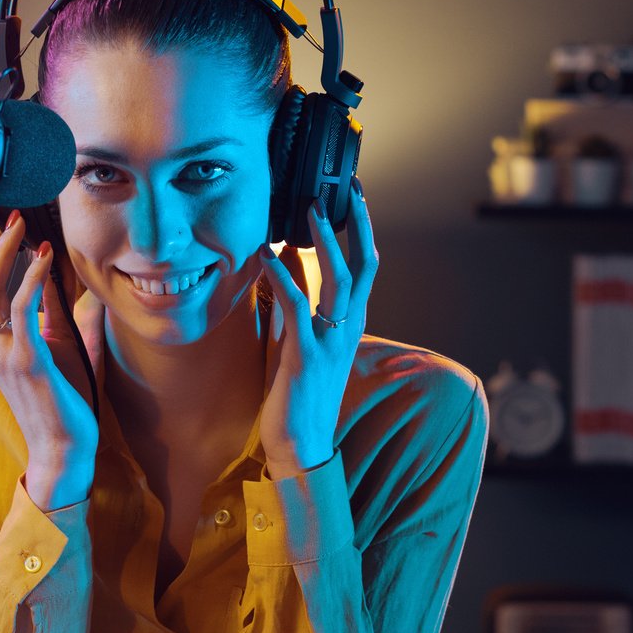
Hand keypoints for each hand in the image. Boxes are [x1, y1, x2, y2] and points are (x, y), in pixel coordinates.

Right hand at [0, 204, 101, 507]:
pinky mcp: (28, 359)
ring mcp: (5, 352)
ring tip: (16, 222)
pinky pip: (22, 308)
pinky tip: (44, 255)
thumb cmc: (61, 405)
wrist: (63, 449)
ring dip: (2, 250)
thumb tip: (68, 290)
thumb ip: (58, 320)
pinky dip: (32, 277)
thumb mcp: (58, 351)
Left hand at [257, 178, 377, 477]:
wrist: (302, 445)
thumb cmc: (297, 394)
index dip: (362, 230)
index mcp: (349, 324)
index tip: (351, 195)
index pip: (364, 268)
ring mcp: (331, 342)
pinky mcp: (307, 357)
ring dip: (325, 242)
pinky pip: (299, 309)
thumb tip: (282, 261)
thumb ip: (295, 303)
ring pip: (338, 281)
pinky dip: (284, 279)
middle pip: (362, 265)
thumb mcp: (297, 340)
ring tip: (310, 210)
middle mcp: (348, 328)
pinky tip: (267, 257)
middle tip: (342, 187)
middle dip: (356, 223)